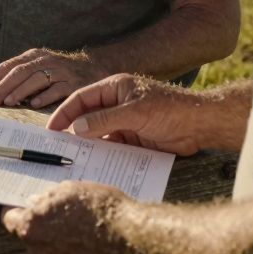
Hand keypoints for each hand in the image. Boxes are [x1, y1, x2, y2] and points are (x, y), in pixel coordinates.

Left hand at [0, 49, 111, 108]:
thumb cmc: (59, 72)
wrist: (94, 67)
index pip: (8, 66)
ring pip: (36, 79)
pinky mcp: (74, 83)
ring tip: (8, 102)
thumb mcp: (39, 67)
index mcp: (33, 56)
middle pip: (20, 72)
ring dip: (20, 91)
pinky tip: (34, 104)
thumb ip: (20, 76)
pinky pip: (58, 89)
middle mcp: (45, 60)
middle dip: (3, 86)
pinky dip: (45, 96)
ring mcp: (60, 71)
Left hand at [2, 182, 143, 253]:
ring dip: (61, 244)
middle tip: (64, 217)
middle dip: (44, 228)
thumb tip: (36, 204)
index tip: (25, 207)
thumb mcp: (69, 190)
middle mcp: (39, 253)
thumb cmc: (102, 209)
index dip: (18, 211)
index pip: (9, 219)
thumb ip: (46, 200)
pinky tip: (93, 247)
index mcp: (32, 227)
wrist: (134, 239)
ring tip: (85, 232)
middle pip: (33, 238)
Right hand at [47, 74, 203, 155]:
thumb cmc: (171, 109)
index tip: (52, 128)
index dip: (64, 112)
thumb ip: (104, 119)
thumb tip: (75, 128)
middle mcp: (116, 104)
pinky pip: (110, 147)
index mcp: (114, 88)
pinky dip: (102, 155)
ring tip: (71, 158)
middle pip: (86, 116)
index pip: (81, 98)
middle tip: (57, 146)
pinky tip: (93, 165)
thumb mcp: (135, 112)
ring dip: (86, 145)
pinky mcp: (131, 140)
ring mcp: (123, 122)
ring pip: (97, 134)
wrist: (200, 126)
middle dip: (72, 130)